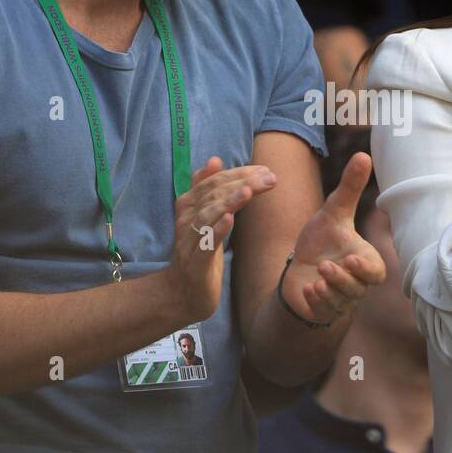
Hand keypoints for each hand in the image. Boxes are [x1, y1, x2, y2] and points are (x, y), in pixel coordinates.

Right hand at [166, 158, 276, 320]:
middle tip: (269, 178)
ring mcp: (188, 241)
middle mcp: (186, 219)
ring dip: (228, 202)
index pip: (214, 181)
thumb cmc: (198, 251)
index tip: (265, 170)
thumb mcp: (203, 217)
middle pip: (212, 195)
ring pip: (207, 216)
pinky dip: (217, 230)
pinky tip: (230, 219)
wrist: (182, 292)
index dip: (239, 173)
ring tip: (249, 192)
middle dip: (242, 183)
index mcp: (189, 205)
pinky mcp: (195, 263)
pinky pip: (205, 244)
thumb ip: (206, 189)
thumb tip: (215, 160)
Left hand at [284, 152, 386, 324]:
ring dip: (330, 289)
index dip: (365, 268)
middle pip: (358, 289)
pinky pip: (324, 313)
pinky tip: (308, 289)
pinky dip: (317, 302)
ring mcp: (339, 301)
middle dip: (344, 279)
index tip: (351, 257)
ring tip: (317, 274)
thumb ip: (350, 188)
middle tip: (327, 265)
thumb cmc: (322, 241)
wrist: (298, 267)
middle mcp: (355, 284)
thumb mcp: (333, 212)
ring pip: (341, 302)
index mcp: (363, 262)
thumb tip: (363, 154)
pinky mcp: (321, 312)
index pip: (375, 272)